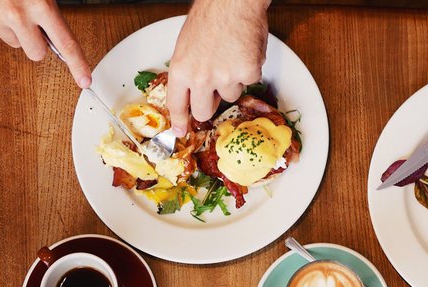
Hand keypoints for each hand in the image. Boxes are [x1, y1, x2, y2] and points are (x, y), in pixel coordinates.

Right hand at [0, 0, 90, 87]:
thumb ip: (51, 16)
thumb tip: (61, 45)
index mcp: (41, 5)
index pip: (65, 43)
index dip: (77, 64)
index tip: (85, 81)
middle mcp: (18, 13)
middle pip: (36, 54)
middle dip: (35, 42)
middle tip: (29, 21)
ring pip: (15, 44)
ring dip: (14, 30)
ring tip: (8, 7)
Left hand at [166, 0, 270, 135]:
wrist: (232, 1)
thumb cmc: (210, 17)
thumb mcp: (186, 46)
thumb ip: (188, 71)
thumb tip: (194, 92)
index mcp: (180, 70)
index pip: (177, 104)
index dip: (180, 121)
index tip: (181, 132)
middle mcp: (200, 78)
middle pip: (204, 111)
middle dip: (211, 103)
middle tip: (216, 89)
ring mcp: (225, 77)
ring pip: (231, 95)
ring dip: (233, 81)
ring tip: (231, 55)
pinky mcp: (247, 73)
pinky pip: (249, 81)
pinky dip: (250, 68)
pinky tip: (244, 51)